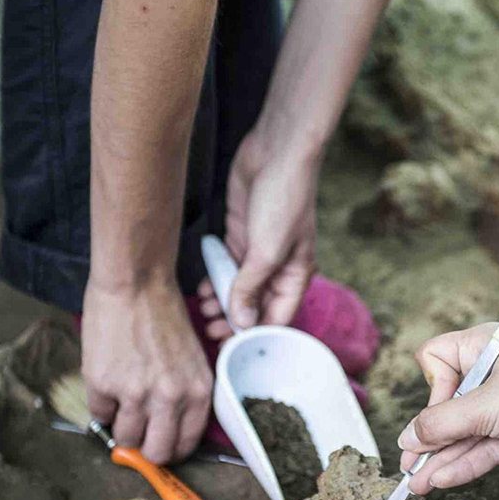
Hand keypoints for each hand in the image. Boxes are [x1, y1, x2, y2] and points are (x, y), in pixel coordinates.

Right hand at [81, 278, 212, 463]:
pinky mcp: (104, 385)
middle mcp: (171, 398)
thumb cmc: (165, 316)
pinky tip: (106, 382)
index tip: (159, 443)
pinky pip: (98, 414)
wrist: (136, 284)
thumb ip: (184, 395)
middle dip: (144, 448)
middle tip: (136, 433)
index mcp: (199, 392)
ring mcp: (136, 394)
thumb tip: (165, 430)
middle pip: (156, 452)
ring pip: (125, 438)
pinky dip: (100, 404)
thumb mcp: (192, 359)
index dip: (170, 448)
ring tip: (120, 404)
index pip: (186, 444)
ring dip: (120, 426)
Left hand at [199, 130, 317, 339]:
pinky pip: (227, 267)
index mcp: (295, 276)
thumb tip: (242, 320)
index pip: (277, 318)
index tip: (229, 346)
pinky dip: (215, 279)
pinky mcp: (241, 236)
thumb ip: (252, 286)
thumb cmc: (285, 199)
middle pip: (255, 306)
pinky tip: (202, 287)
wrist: (277, 153)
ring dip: (221, 301)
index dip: (254, 334)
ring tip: (203, 309)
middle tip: (210, 330)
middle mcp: (279, 268)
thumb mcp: (268, 250)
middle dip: (233, 320)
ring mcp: (259, 253)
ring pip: (238, 288)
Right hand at [395, 324, 498, 493]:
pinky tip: (440, 481)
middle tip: (408, 464)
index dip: (434, 388)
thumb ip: (443, 425)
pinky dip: (463, 463)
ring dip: (442, 457)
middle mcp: (492, 371)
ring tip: (416, 484)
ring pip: (464, 431)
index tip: (444, 408)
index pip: (436, 359)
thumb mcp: (488, 407)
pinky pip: (482, 447)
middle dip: (429, 435)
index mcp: (483, 345)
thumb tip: (408, 439)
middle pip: (446, 403)